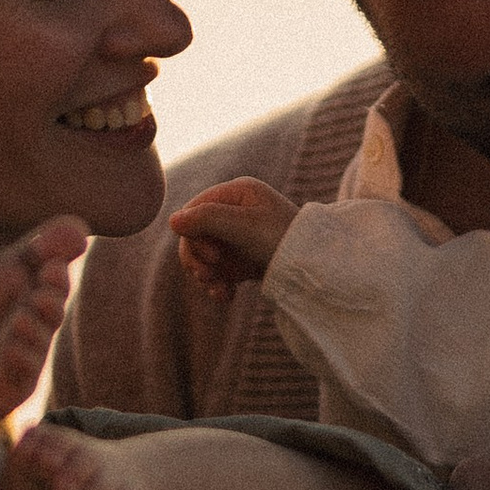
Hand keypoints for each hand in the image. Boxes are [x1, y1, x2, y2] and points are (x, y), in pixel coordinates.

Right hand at [172, 178, 300, 306]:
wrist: (317, 269)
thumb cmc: (285, 240)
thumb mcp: (245, 226)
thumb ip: (208, 219)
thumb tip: (172, 221)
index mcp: (237, 192)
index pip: (195, 210)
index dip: (193, 235)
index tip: (212, 256)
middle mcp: (236, 211)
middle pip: (196, 235)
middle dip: (198, 259)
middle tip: (208, 277)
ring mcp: (239, 236)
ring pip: (205, 255)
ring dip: (206, 276)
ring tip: (220, 292)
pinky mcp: (244, 258)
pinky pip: (219, 270)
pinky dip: (218, 284)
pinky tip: (225, 297)